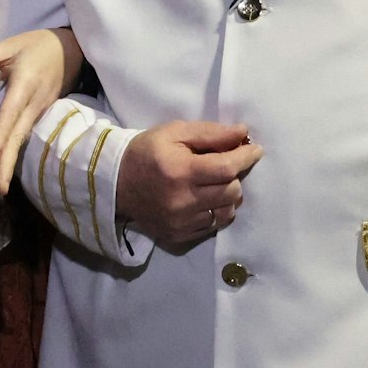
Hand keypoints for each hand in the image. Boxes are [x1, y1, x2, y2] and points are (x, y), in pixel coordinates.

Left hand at [0, 27, 82, 194]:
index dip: (0, 135)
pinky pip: (23, 137)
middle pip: (17, 136)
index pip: (10, 113)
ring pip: (20, 141)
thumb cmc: (37, 45)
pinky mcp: (38, 116)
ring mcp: (38, 112)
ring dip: (9, 164)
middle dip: (6, 164)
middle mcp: (33, 104)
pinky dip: (12, 154)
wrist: (72, 49)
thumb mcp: (11, 45)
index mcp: (24, 85)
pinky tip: (1, 169)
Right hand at [113, 119, 261, 243]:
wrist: (113, 183)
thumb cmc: (146, 152)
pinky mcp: (178, 235)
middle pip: (231, 191)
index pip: (227, 167)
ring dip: (226, 197)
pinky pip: (212, 226)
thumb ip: (210, 133)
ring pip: (226, 212)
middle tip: (224, 167)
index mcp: (180, 171)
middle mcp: (182, 200)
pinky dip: (213, 211)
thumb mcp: (173, 132)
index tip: (254, 149)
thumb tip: (242, 133)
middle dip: (233, 177)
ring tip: (213, 186)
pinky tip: (201, 200)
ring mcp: (180, 222)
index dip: (246, 157)